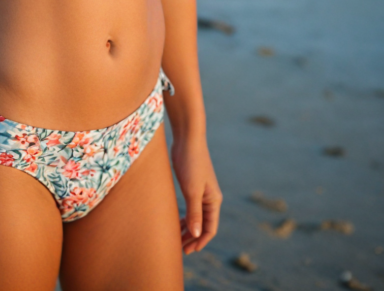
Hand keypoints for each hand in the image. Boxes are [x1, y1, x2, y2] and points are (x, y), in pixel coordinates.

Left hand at [171, 133, 222, 253]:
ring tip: (175, 239)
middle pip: (203, 225)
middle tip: (179, 249)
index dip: (200, 242)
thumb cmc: (191, 163)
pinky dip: (185, 216)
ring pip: (196, 216)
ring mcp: (201, 191)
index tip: (188, 252)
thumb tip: (198, 235)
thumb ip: (195, 213)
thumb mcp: (192, 190)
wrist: (187, 138)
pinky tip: (175, 221)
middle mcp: (210, 198)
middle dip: (193, 238)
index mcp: (214, 201)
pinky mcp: (192, 185)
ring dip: (188, 228)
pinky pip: (191, 207)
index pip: (210, 228)